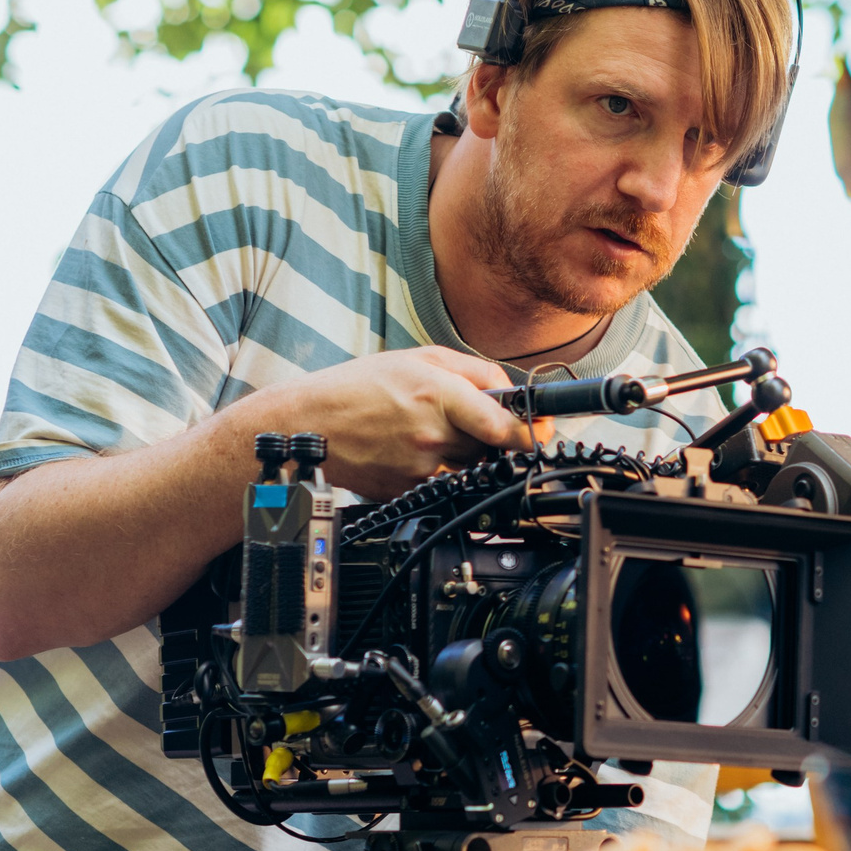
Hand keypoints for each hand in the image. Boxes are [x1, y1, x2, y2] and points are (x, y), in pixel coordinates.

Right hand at [236, 347, 545, 499]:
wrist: (306, 426)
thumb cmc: (358, 387)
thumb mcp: (420, 358)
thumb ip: (475, 371)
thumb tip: (511, 390)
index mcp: (438, 396)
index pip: (505, 426)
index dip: (533, 432)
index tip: (543, 431)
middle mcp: (432, 436)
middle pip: (491, 447)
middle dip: (490, 435)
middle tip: (467, 419)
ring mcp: (419, 468)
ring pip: (468, 466)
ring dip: (463, 452)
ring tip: (427, 430)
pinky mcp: (407, 491)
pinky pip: (441, 480)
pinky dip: (437, 467)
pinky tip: (409, 448)